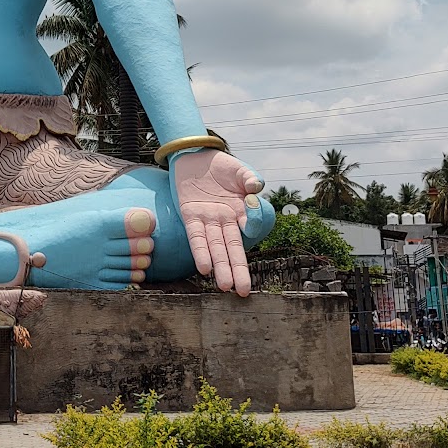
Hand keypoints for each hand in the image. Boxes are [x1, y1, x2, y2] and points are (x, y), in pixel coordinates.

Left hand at [170, 148, 264, 296]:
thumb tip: (257, 186)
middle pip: (232, 248)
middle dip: (238, 269)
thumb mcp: (239, 170)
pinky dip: (200, 251)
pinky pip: (195, 237)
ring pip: (215, 248)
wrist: (194, 155)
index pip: (249, 227)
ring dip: (220, 267)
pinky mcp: (189, 215)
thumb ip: (249, 178)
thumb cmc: (220, 166)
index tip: (250, 225)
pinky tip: (204, 268)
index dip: (251, 227)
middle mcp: (224, 220)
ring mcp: (207, 220)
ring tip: (225, 286)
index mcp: (240, 211)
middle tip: (243, 291)